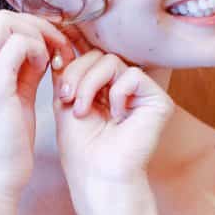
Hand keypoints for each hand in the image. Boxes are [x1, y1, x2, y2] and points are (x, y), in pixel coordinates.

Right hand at [0, 10, 75, 206]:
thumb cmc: (8, 143)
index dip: (28, 31)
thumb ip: (23, 68)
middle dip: (35, 27)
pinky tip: (48, 69)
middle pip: (0, 19)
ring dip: (38, 36)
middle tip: (58, 49)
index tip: (51, 49)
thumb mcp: (14, 96)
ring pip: (8, 24)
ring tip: (52, 61)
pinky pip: (19, 44)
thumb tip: (42, 43)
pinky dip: (38, 49)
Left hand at [51, 27, 174, 214]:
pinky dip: (115, 94)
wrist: (96, 176)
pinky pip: (131, 76)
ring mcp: (142, 93)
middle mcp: (125, 86)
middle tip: (66, 99)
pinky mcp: (158, 101)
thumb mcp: (66, 100)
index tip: (56, 56)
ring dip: (89, 84)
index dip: (74, 51)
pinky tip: (114, 116)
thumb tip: (59, 38)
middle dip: (75, 74)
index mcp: (105, 86)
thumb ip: (65, 71)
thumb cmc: (80, 148)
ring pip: (111, 62)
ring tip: (82, 111)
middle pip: (98, 54)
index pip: (90, 54)